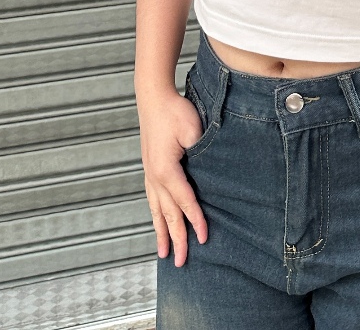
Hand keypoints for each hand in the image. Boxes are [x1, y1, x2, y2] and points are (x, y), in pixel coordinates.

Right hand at [137, 84, 208, 264]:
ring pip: (156, 210)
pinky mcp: (150, 168)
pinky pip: (152, 199)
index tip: (205, 238)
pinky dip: (155, 215)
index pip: (184, 202)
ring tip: (163, 253)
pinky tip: (157, 222)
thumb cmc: (175, 110)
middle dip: (176, 238)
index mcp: (166, 170)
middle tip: (182, 262)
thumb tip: (210, 173)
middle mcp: (155, 176)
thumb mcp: (193, 130)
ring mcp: (150, 173)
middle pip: (167, 214)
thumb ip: (201, 153)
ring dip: (162, 232)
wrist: (154, 97)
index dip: (196, 221)